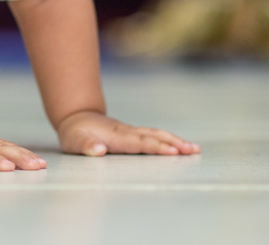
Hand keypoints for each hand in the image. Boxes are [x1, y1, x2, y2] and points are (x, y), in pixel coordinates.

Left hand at [57, 111, 199, 156]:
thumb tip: (98, 150)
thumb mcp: (74, 141)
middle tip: (193, 150)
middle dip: (174, 143)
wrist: (76, 117)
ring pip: (157, 135)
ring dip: (175, 141)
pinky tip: (180, 146)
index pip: (140, 143)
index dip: (156, 147)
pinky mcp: (133, 134)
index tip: (174, 152)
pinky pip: (154, 136)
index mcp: (116, 137)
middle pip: (154, 137)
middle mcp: (127, 133)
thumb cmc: (75, 133)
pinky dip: (169, 140)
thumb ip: (85, 145)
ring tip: (194, 149)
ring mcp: (132, 132)